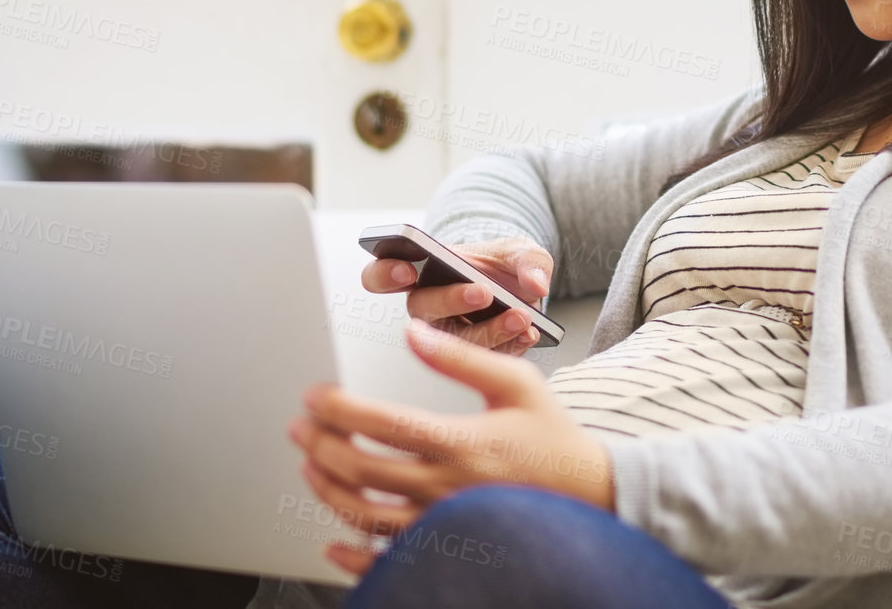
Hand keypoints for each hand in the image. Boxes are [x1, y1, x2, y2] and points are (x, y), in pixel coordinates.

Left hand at [288, 318, 613, 575]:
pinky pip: (387, 558)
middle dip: (319, 444)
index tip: (314, 396)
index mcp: (459, 441)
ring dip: (326, 489)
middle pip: (360, 469)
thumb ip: (460, 358)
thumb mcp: (515, 383)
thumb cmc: (552, 436)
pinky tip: (332, 541)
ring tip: (310, 466)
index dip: (337, 407)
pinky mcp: (446, 547)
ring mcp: (443, 523)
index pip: (379, 423)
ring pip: (364, 515)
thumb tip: (412, 333)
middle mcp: (445, 487)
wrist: (591, 494)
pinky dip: (352, 556)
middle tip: (301, 426)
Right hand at [360, 235, 554, 355]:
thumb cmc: (506, 265)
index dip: (385, 274)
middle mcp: (427, 306)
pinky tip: (529, 334)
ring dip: (489, 330)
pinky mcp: (471, 359)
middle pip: (421, 310)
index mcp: (421, 272)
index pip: (381, 274)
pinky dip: (509, 347)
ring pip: (453, 342)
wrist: (525, 293)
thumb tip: (536, 284)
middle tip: (482, 292)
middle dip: (451, 301)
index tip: (406, 270)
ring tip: (520, 317)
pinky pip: (483, 360)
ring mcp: (446, 336)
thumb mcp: (521, 252)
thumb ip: (529, 261)